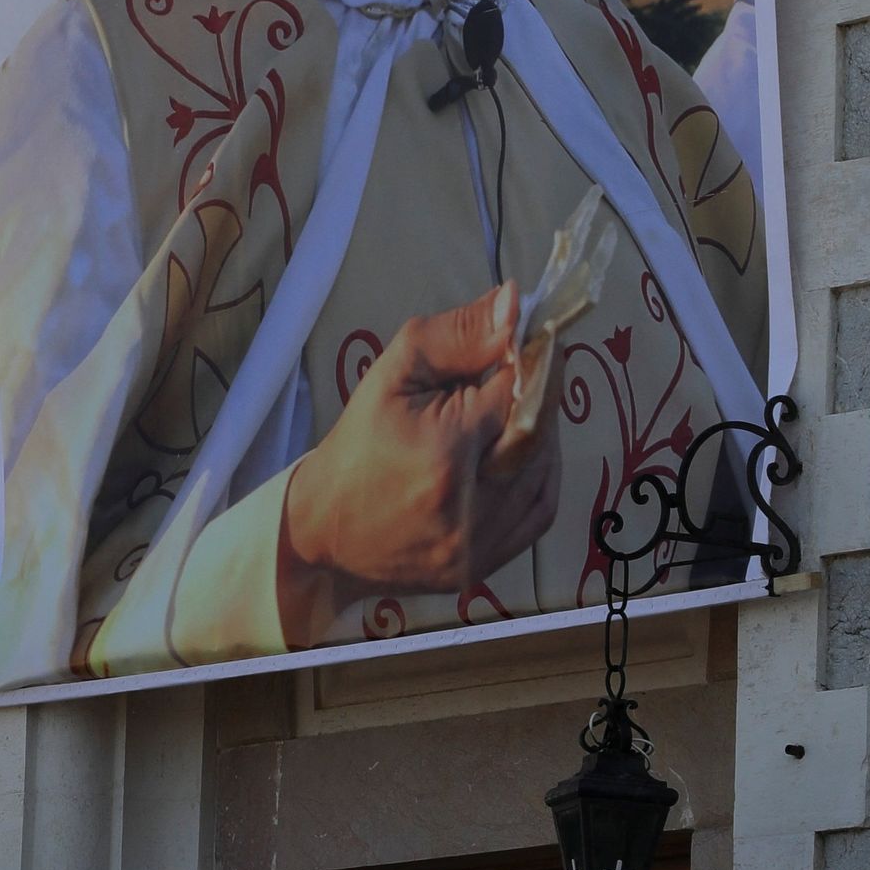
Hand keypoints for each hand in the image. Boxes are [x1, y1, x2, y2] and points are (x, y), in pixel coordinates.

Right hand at [277, 290, 561, 638]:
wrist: (322, 533)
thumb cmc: (356, 447)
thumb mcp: (392, 376)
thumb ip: (455, 335)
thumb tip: (514, 302)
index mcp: (445, 451)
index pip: (521, 388)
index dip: (528, 360)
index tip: (521, 344)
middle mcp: (471, 505)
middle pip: (540, 430)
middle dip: (535, 395)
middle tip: (513, 377)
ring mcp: (480, 544)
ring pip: (546, 470)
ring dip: (539, 435)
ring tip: (507, 417)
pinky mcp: (485, 567)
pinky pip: (540, 512)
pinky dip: (540, 477)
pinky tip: (518, 457)